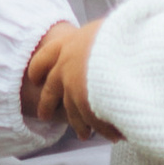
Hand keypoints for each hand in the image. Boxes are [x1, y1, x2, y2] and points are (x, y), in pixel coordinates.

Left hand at [21, 17, 114, 138]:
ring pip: (71, 113)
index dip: (38, 69)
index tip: (35, 79)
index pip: (44, 58)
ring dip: (79, 125)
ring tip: (84, 134)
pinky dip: (102, 129)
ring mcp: (73, 88)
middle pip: (50, 91)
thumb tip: (104, 44)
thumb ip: (97, 42)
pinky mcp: (85, 105)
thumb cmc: (122, 33)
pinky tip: (111, 135)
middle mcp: (65, 67)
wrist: (128, 46)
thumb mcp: (106, 30)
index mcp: (68, 44)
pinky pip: (92, 122)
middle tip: (44, 115)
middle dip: (47, 105)